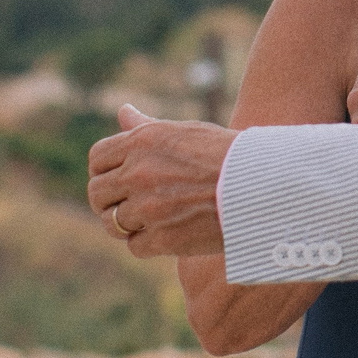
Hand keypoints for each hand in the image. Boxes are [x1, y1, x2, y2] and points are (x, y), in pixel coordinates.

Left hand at [89, 104, 231, 256]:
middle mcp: (139, 173)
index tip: (116, 179)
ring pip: (112, 222)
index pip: (97, 159)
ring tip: (148, 220)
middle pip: (97, 192)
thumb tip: (123, 111)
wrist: (261, 186)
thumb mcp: (185, 132)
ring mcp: (148, 207)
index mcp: (142, 142)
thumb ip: (146, 127)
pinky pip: (134, 245)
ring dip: (125, 224)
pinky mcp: (162, 238)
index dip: (103, 171)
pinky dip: (146, 243)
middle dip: (108, 200)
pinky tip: (165, 233)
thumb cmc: (225, 155)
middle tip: (129, 204)